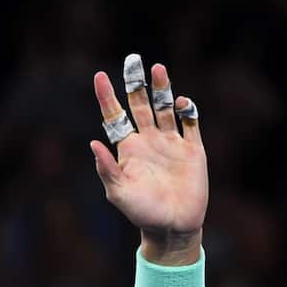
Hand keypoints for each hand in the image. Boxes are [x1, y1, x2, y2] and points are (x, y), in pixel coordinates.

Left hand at [90, 57, 207, 263]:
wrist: (173, 227)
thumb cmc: (142, 213)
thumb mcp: (119, 193)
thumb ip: (107, 169)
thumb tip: (93, 143)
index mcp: (128, 149)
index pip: (115, 116)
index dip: (108, 96)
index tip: (100, 76)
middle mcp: (148, 140)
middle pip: (140, 104)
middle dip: (135, 83)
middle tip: (132, 59)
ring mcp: (171, 143)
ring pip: (165, 108)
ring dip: (162, 88)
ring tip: (158, 69)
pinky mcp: (192, 149)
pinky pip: (190, 123)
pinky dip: (187, 110)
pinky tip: (182, 103)